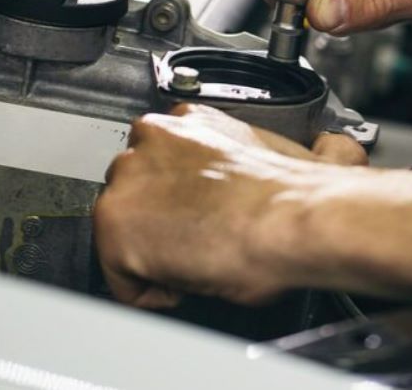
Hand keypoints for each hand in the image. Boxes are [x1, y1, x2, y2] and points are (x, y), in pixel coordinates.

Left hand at [94, 104, 366, 307]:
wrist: (294, 217)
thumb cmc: (292, 195)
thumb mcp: (260, 153)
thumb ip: (232, 158)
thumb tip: (257, 171)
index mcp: (189, 119)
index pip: (159, 158)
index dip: (179, 196)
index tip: (198, 213)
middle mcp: (151, 140)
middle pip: (133, 188)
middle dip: (160, 219)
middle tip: (198, 239)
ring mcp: (128, 181)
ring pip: (121, 228)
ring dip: (152, 250)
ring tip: (195, 261)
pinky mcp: (117, 227)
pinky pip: (121, 278)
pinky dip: (149, 291)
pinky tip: (186, 282)